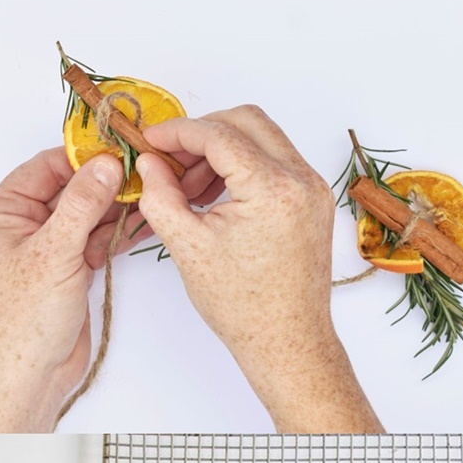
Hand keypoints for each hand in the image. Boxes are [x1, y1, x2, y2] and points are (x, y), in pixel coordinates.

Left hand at [0, 141, 223, 432]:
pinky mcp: (64, 270)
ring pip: (85, 214)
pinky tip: (142, 222)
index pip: (45, 168)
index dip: (84, 157)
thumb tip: (105, 164)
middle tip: (145, 171)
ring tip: (152, 194)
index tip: (122, 148)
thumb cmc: (20, 324)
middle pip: (68, 189)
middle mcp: (17, 226)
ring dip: (115, 208)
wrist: (26, 379)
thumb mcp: (53, 253)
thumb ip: (82, 204)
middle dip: (105, 183)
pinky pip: (93, 239)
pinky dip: (115, 233)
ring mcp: (42, 248)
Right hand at [136, 105, 382, 431]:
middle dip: (202, 132)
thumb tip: (149, 163)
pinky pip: (275, 161)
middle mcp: (301, 180)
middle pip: (246, 121)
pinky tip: (214, 194)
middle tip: (170, 156)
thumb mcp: (188, 246)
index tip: (150, 141)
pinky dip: (243, 165)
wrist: (287, 340)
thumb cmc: (243, 305)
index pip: (219, 135)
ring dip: (223, 149)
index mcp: (273, 189)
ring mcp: (313, 189)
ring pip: (263, 138)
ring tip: (189, 186)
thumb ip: (161, 195)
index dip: (177, 132)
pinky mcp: (313, 200)